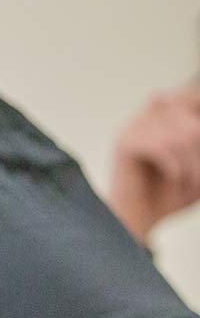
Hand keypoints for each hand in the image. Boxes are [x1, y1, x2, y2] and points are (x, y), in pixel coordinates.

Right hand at [110, 83, 199, 241]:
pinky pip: (161, 147)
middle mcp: (149, 114)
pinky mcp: (124, 142)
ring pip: (181, 135)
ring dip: (193, 165)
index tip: (199, 155)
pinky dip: (175, 167)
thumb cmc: (172, 193)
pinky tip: (174, 179)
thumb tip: (199, 133)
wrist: (139, 218)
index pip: (191, 99)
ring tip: (192, 184)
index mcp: (167, 114)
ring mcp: (135, 125)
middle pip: (192, 120)